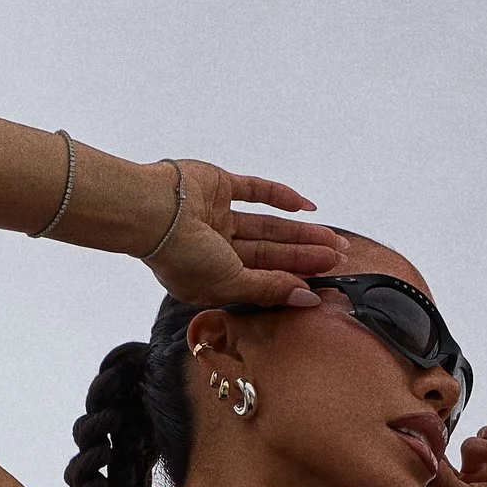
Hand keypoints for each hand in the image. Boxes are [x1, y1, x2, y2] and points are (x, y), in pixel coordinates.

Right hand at [143, 159, 340, 309]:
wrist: (149, 211)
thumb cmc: (180, 255)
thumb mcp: (229, 283)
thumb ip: (267, 290)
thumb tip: (306, 299)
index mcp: (211, 278)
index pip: (259, 282)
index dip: (290, 283)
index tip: (321, 288)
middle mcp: (213, 249)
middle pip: (269, 254)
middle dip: (303, 257)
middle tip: (337, 259)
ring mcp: (215, 216)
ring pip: (268, 226)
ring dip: (299, 233)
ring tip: (333, 240)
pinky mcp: (218, 186)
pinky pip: (256, 191)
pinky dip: (281, 197)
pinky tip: (306, 206)